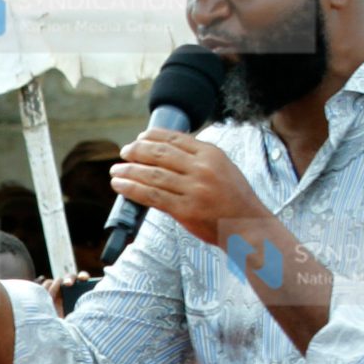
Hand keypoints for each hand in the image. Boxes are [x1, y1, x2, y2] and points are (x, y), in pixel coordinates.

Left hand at [108, 129, 267, 247]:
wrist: (247, 226)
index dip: (152, 137)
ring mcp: (193, 190)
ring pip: (153, 175)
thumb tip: (165, 150)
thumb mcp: (222, 167)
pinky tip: (120, 186)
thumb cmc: (233, 198)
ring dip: (129, 171)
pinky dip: (132, 189)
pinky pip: (152, 196)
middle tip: (124, 152)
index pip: (176, 139)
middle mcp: (202, 169)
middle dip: (137, 151)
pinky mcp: (185, 210)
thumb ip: (198, 159)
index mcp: (211, 154)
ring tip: (116, 170)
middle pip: (160, 154)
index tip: (139, 137)